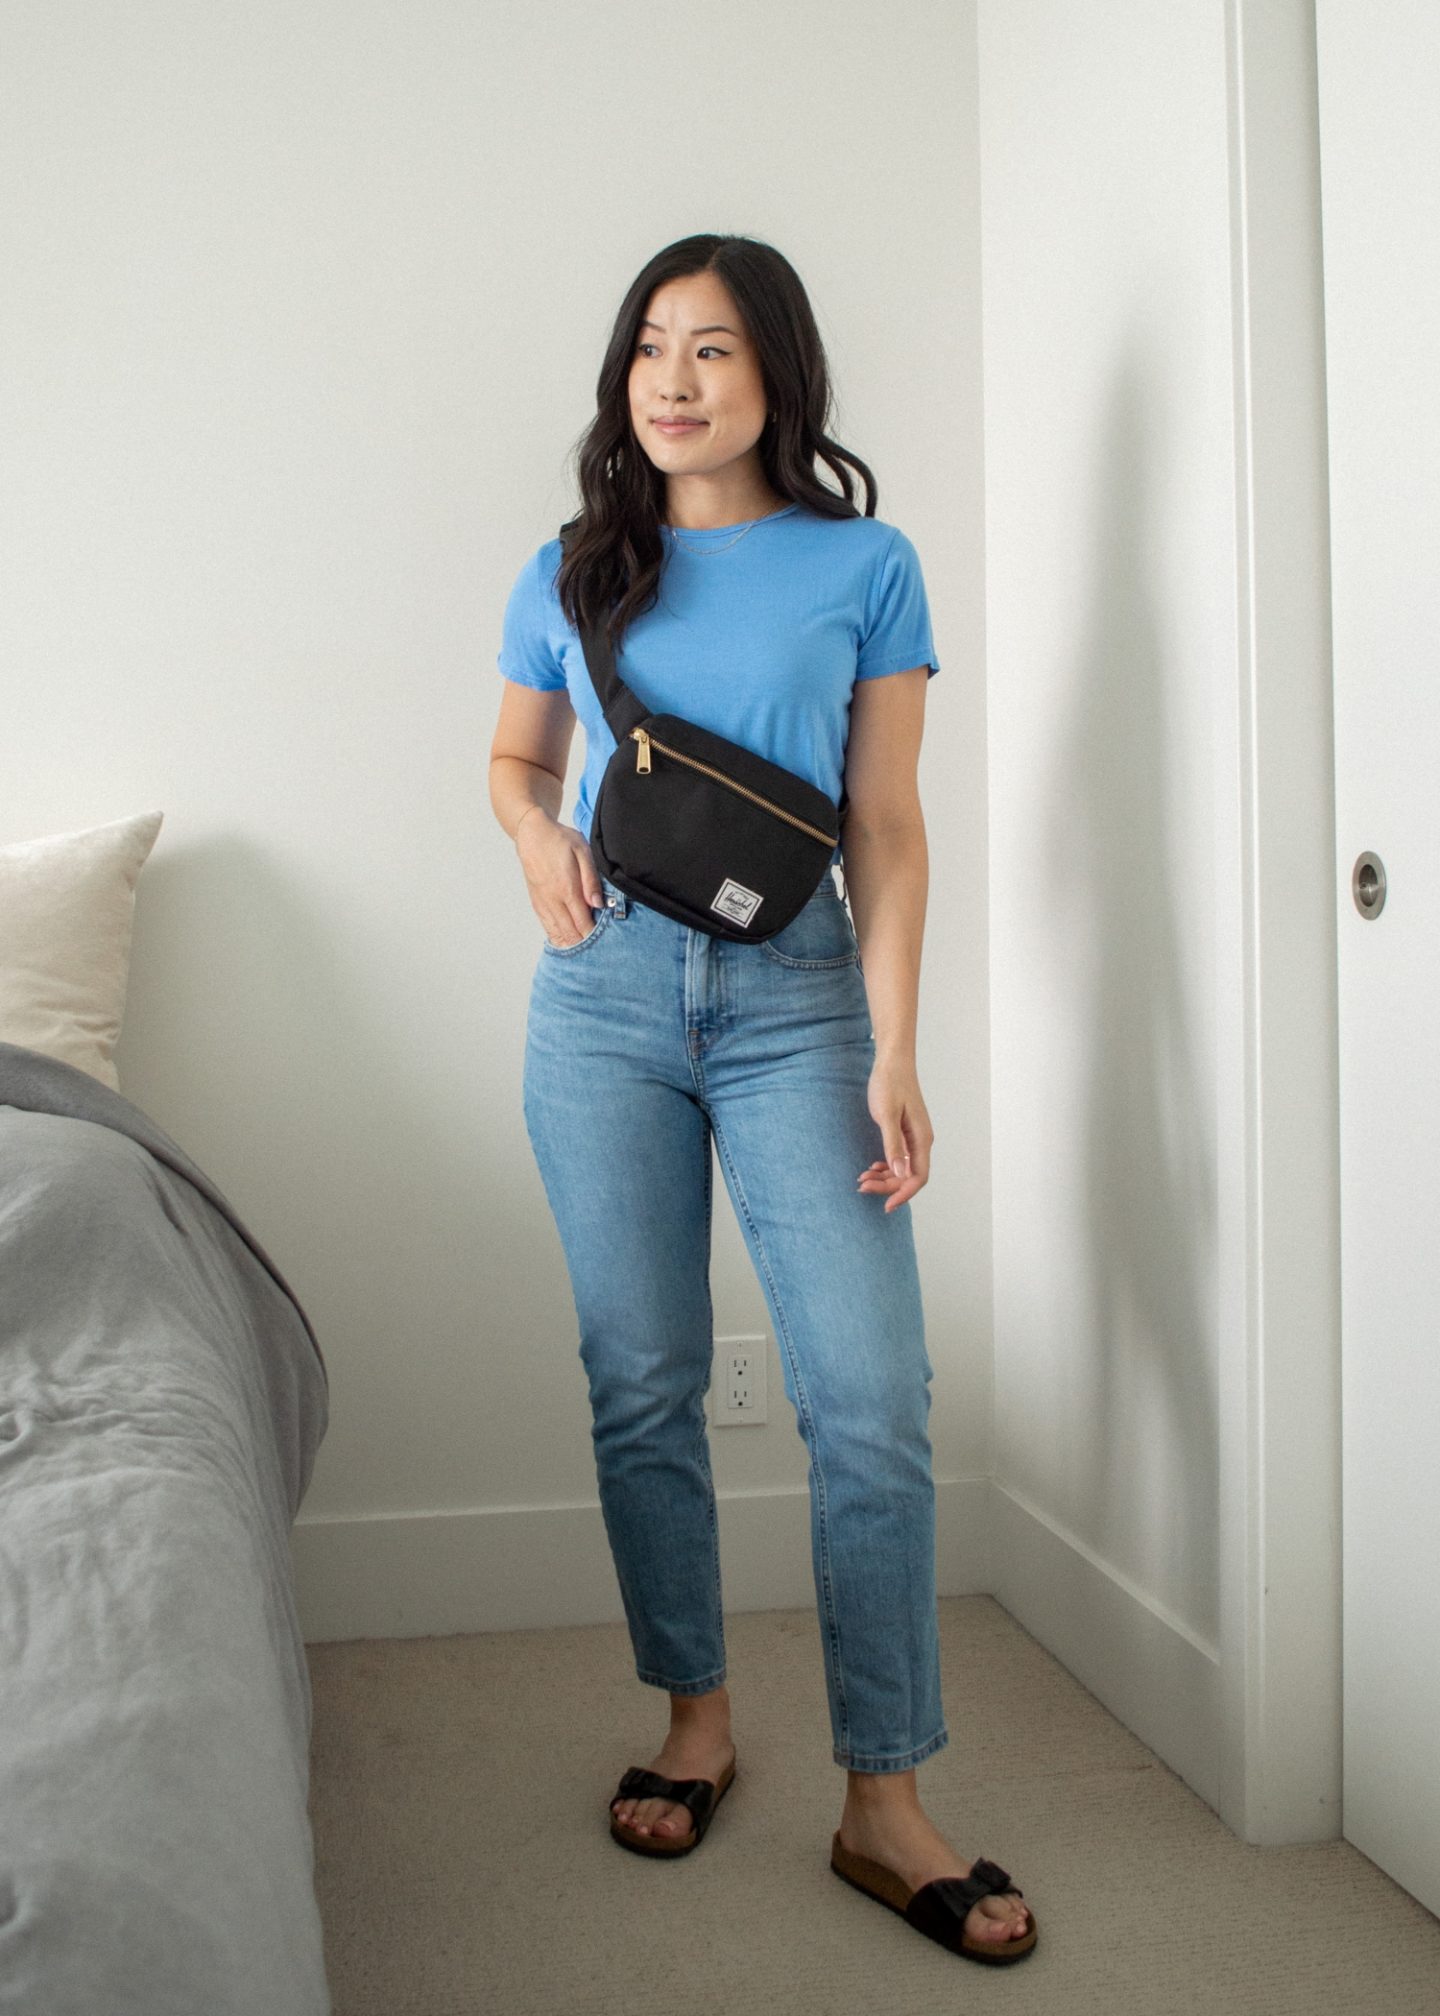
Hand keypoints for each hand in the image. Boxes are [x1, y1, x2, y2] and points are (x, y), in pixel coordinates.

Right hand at [515, 809, 604, 945]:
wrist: (532, 833)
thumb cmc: (560, 840)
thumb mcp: (582, 852)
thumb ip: (591, 880)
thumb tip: (598, 904)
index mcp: (567, 888)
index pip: (583, 921)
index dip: (594, 935)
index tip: (606, 944)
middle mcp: (553, 899)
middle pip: (570, 932)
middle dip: (584, 944)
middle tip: (598, 954)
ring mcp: (543, 902)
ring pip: (557, 932)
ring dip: (570, 944)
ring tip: (584, 955)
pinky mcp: (536, 901)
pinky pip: (546, 925)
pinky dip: (556, 937)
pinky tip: (565, 943)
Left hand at [857, 1056, 932, 1211]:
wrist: (892, 1061)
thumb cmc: (889, 1084)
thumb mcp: (887, 1115)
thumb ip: (894, 1145)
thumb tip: (901, 1173)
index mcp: (921, 1139)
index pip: (919, 1177)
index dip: (904, 1194)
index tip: (886, 1206)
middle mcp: (921, 1141)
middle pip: (909, 1176)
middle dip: (887, 1186)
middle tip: (862, 1187)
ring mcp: (914, 1137)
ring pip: (903, 1169)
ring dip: (884, 1178)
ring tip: (862, 1179)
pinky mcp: (905, 1132)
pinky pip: (899, 1158)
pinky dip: (885, 1166)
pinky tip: (871, 1167)